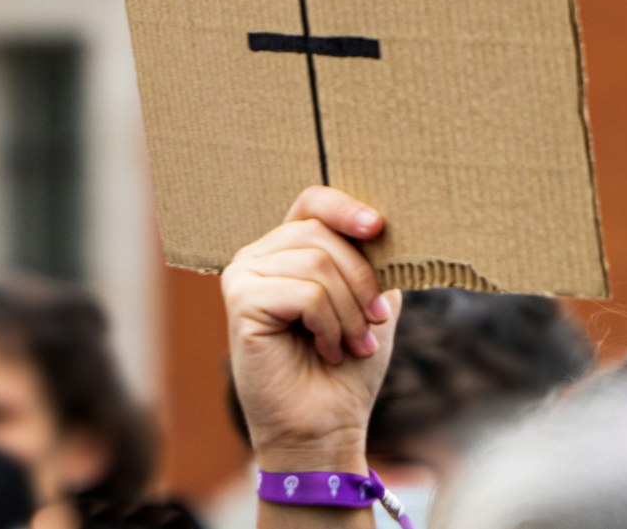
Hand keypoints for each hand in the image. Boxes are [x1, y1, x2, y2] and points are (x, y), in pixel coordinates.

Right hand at [223, 187, 399, 472]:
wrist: (325, 426)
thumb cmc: (346, 366)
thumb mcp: (370, 300)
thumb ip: (371, 260)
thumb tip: (385, 224)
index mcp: (286, 249)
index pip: (312, 201)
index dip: (346, 207)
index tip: (378, 227)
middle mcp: (257, 255)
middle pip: (322, 234)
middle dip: (362, 282)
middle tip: (374, 322)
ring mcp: (243, 276)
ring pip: (317, 263)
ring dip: (349, 311)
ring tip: (350, 343)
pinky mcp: (241, 301)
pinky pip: (305, 292)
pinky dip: (329, 325)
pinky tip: (326, 349)